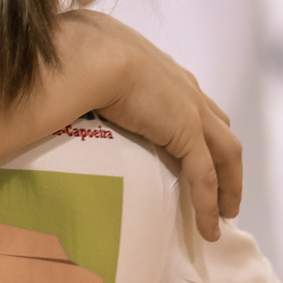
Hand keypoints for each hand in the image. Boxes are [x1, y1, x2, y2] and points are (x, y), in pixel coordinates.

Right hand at [58, 11, 240, 238]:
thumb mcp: (88, 63)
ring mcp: (192, 112)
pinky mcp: (186, 134)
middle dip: (225, 159)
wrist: (92, 56)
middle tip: (222, 189)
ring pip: (226, 154)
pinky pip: (205, 177)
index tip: (196, 153)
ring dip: (229, 184)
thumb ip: (85, 78)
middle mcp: (186, 90)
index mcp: (163, 73)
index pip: (193, 104)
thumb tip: (53, 92)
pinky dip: (209, 204)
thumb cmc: (78, 53)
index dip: (199, 130)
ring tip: (224, 214)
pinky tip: (207, 229)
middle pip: (219, 129)